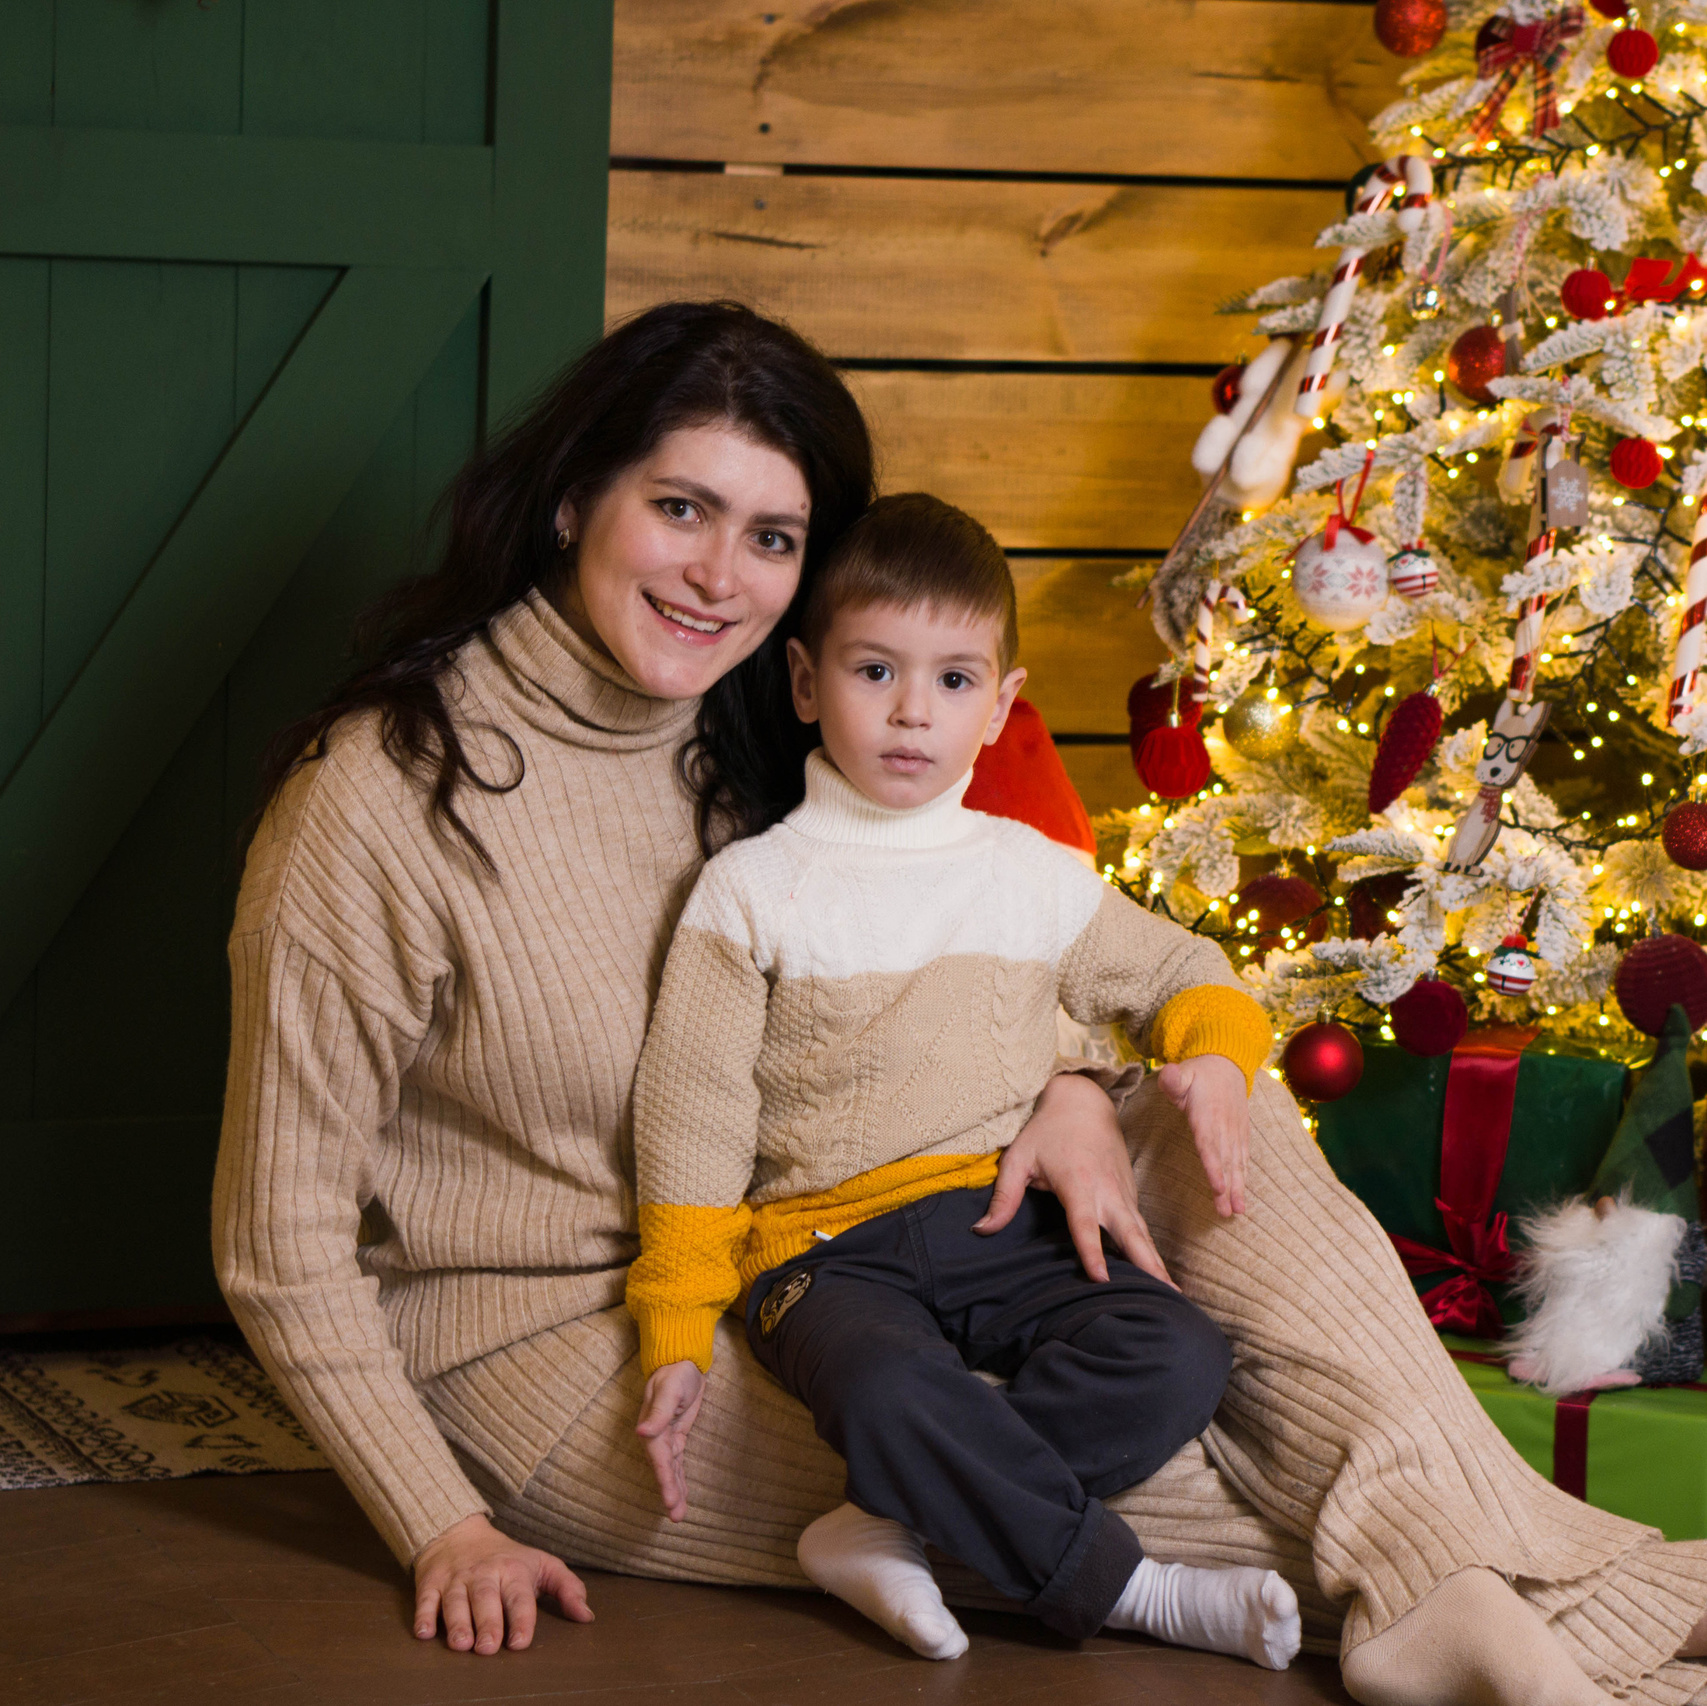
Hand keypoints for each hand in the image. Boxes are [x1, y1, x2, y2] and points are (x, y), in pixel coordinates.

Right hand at [413, 1511, 592, 1653]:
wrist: (458, 1531)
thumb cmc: (507, 1556)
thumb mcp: (542, 1564)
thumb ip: (567, 1588)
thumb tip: (587, 1617)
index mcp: (513, 1571)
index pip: (519, 1597)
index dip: (521, 1619)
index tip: (519, 1642)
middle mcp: (484, 1574)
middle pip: (486, 1600)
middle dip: (487, 1624)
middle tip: (487, 1648)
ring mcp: (455, 1579)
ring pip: (455, 1602)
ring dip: (457, 1623)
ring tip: (461, 1645)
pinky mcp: (430, 1583)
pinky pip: (425, 1600)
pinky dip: (423, 1615)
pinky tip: (424, 1632)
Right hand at [636, 1359, 705, 1521]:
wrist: (681, 1362)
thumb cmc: (675, 1373)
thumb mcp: (669, 1389)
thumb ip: (658, 1412)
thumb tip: (642, 1433)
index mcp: (653, 1427)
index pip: (659, 1458)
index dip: (665, 1480)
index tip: (670, 1501)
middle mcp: (656, 1436)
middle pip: (663, 1469)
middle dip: (669, 1492)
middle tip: (676, 1516)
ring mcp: (666, 1438)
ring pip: (670, 1470)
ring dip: (674, 1491)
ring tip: (678, 1516)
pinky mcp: (676, 1437)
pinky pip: (676, 1463)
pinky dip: (679, 1479)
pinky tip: (680, 1496)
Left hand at [975, 1070, 1173, 1286]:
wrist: (1084, 1101)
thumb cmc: (1047, 1131)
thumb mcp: (1018, 1159)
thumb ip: (1003, 1197)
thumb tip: (981, 1230)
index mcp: (1079, 1183)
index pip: (1085, 1225)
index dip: (1092, 1252)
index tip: (1102, 1279)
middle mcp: (1107, 1190)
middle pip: (1131, 1233)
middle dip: (1148, 1264)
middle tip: (1165, 1295)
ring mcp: (1123, 1191)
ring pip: (1143, 1232)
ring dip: (1157, 1261)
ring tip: (1173, 1295)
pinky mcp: (1129, 1192)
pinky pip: (1141, 1225)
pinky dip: (1150, 1249)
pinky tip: (1157, 1274)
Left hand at [1156, 1053, 1249, 1216]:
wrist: (1227, 1065)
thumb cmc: (1198, 1073)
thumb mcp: (1182, 1072)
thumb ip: (1174, 1079)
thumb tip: (1168, 1074)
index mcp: (1206, 1116)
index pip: (1209, 1145)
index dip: (1214, 1167)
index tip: (1217, 1187)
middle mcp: (1223, 1127)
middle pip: (1224, 1161)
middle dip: (1227, 1188)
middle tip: (1226, 1212)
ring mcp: (1234, 1132)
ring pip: (1236, 1163)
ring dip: (1238, 1188)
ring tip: (1238, 1211)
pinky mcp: (1240, 1134)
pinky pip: (1243, 1158)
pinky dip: (1244, 1177)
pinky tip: (1243, 1195)